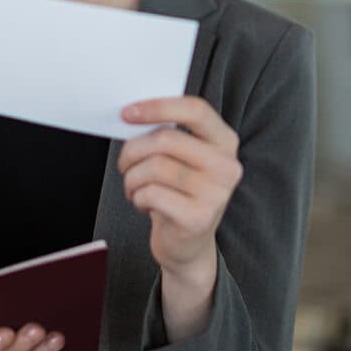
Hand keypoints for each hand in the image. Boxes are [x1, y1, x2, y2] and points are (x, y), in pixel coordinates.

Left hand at [118, 97, 242, 279]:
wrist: (187, 244)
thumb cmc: (178, 192)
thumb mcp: (183, 159)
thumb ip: (168, 135)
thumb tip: (133, 116)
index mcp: (225, 142)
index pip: (196, 110)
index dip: (159, 107)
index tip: (128, 113)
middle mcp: (226, 166)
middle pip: (166, 140)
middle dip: (133, 150)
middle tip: (124, 163)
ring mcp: (216, 193)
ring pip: (154, 167)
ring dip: (132, 177)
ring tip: (134, 187)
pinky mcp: (198, 218)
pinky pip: (152, 193)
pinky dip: (137, 197)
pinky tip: (142, 203)